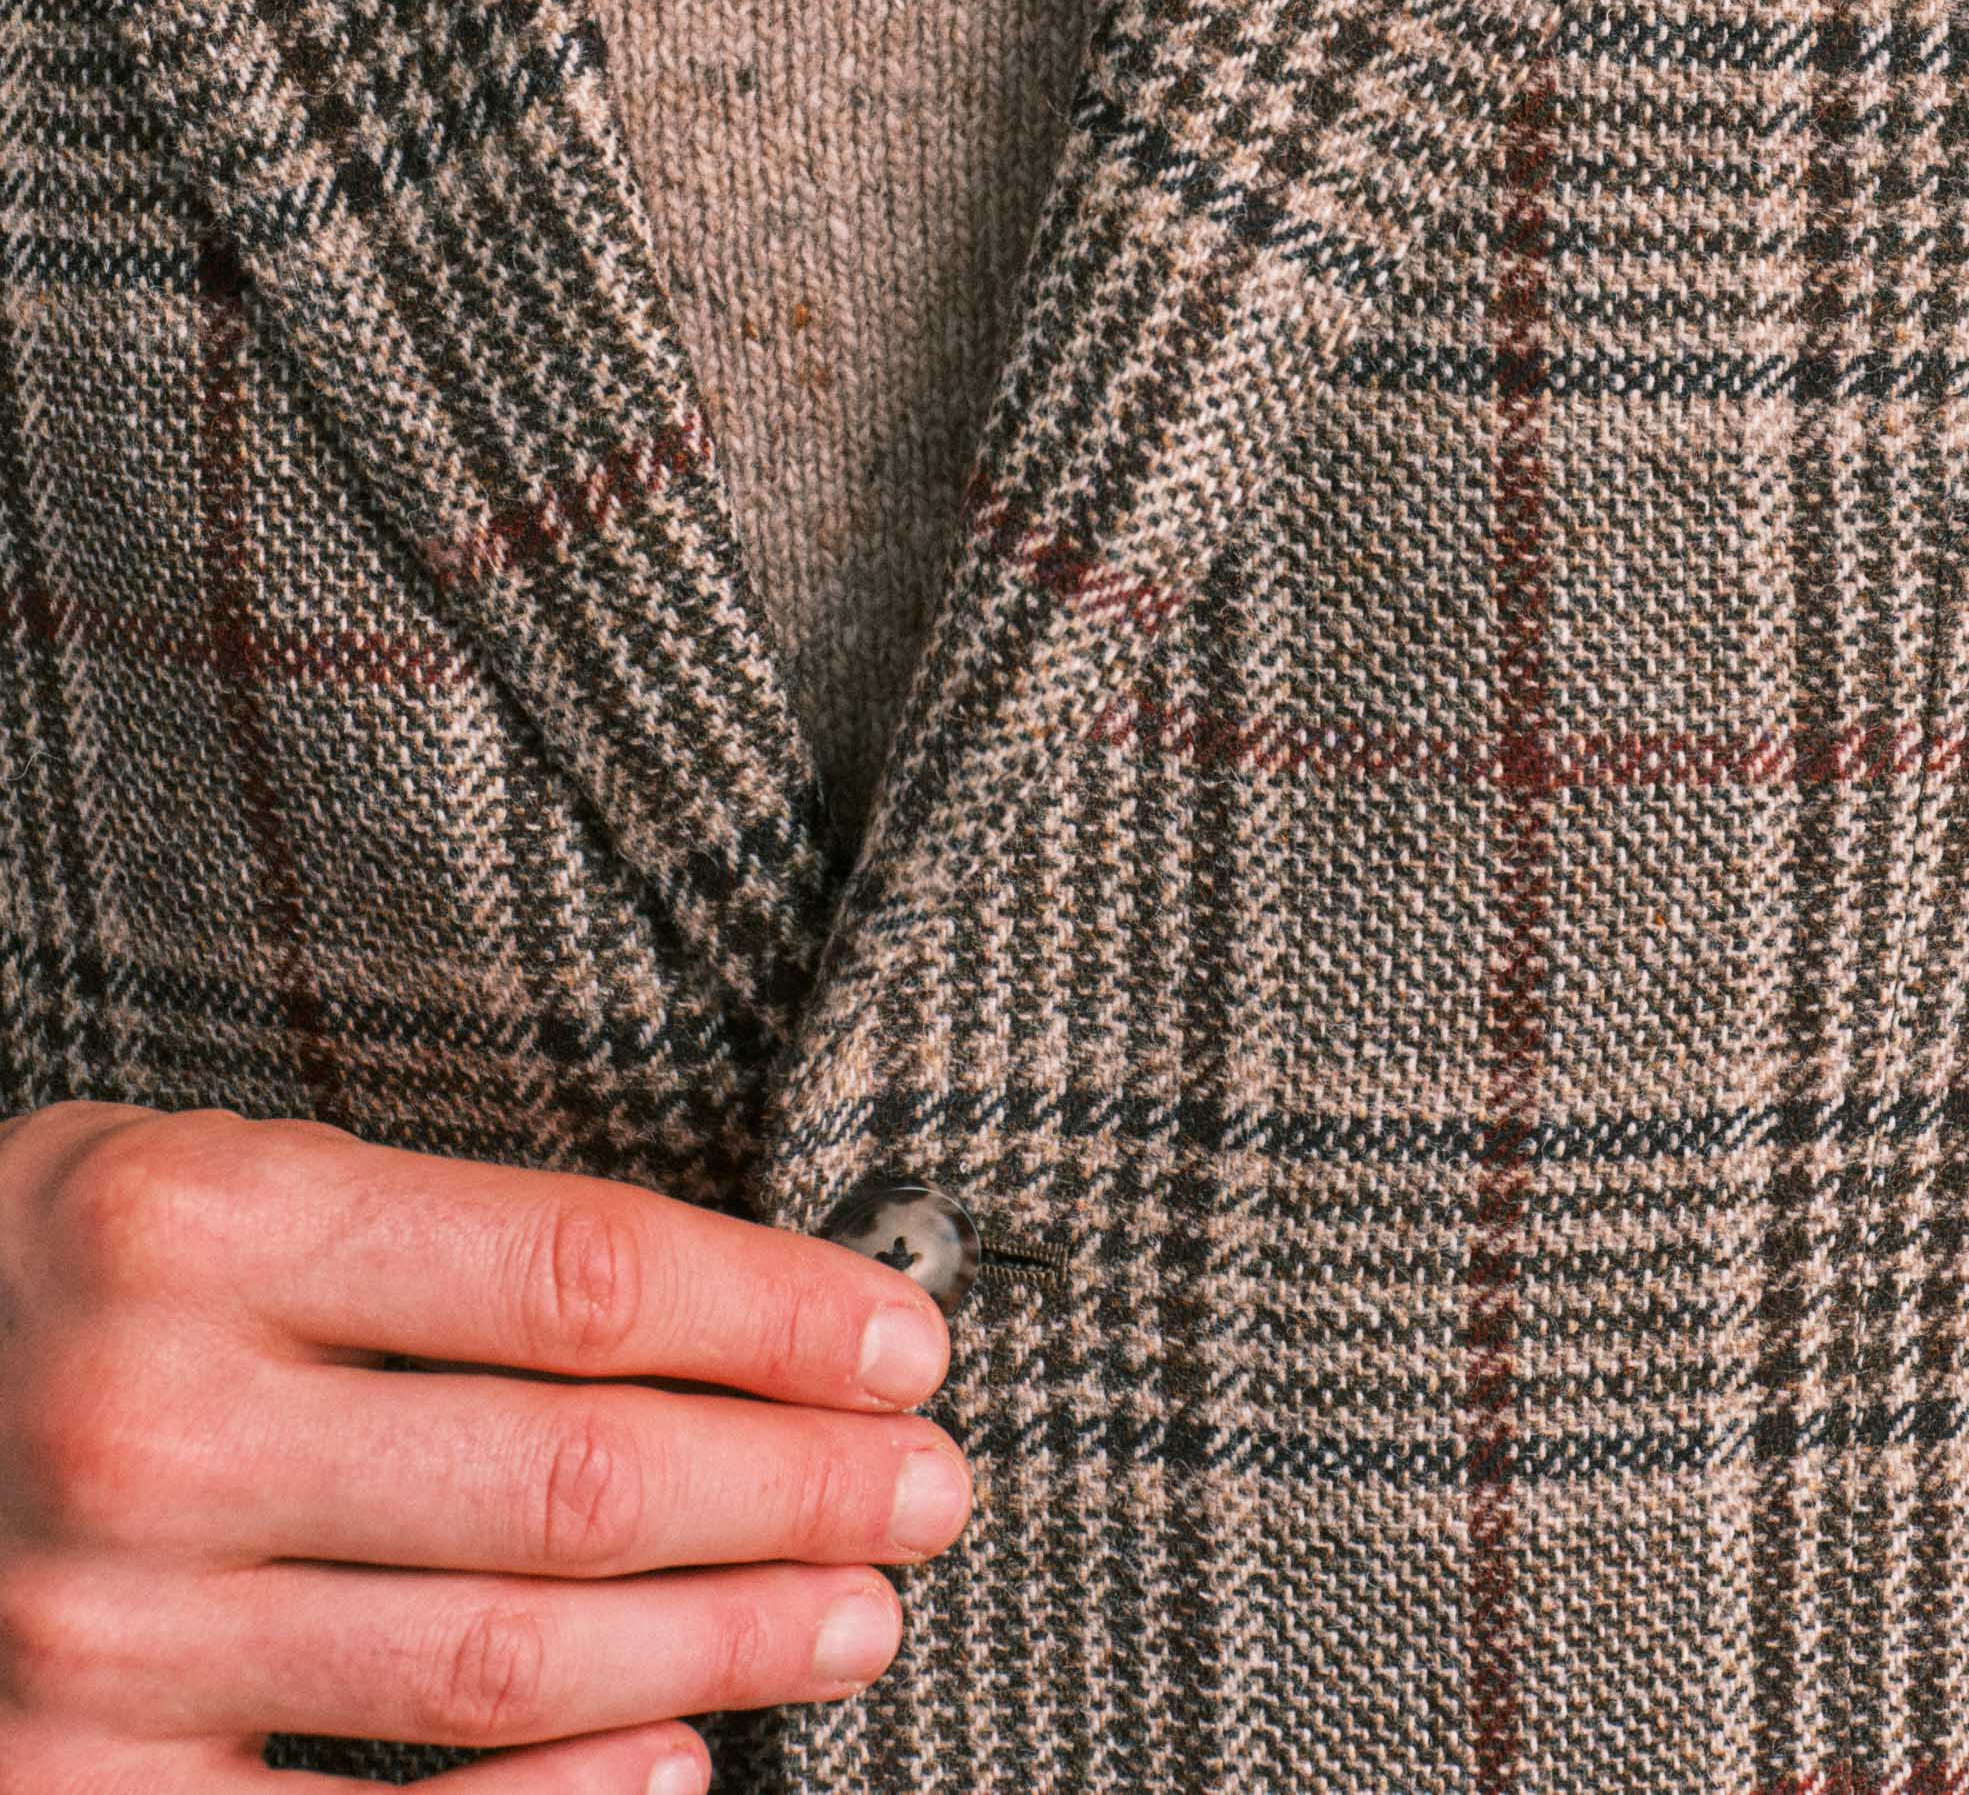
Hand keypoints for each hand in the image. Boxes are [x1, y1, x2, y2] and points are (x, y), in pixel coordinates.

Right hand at [0, 1101, 969, 1788]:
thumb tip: (717, 1319)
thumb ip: (428, 1244)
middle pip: (568, 1478)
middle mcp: (152, 1432)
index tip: (904, 1340)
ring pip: (495, 1661)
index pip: (577, 1277)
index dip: (775, 1314)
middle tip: (930, 1490)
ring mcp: (100, 1640)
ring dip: (719, 1644)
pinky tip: (677, 1762)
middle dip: (793, 1489)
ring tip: (855, 1618)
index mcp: (202, 1226)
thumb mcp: (211, 1184)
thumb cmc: (63, 1286)